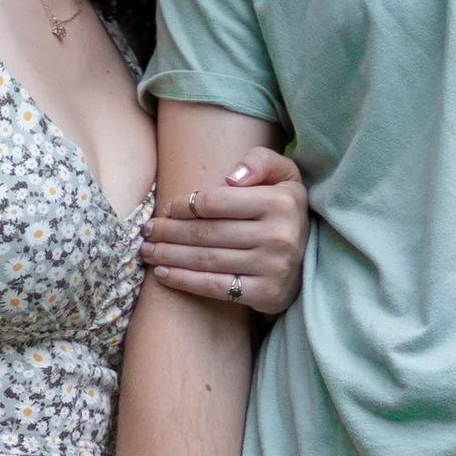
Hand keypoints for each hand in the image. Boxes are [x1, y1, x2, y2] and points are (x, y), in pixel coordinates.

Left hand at [138, 149, 309, 315]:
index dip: (185, 205)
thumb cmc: (283, 211)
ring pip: (206, 259)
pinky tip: (163, 274)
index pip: (217, 202)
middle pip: (207, 233)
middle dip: (169, 232)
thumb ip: (261, 161)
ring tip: (147, 250)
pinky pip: (214, 286)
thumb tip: (232, 176)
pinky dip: (184, 281)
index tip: (167, 208)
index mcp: (280, 202)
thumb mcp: (284, 176)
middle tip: (146, 231)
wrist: (308, 260)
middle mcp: (279, 236)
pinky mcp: (265, 293)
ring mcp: (272, 267)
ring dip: (169, 255)